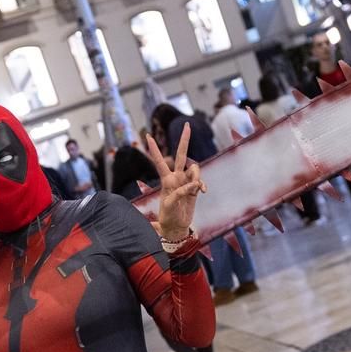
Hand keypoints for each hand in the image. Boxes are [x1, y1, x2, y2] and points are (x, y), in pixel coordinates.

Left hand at [143, 122, 205, 241]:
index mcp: (165, 180)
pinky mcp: (194, 188)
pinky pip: (200, 180)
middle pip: (180, 155)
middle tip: (187, 124)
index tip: (147, 136)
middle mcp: (176, 178)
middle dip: (184, 140)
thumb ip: (181, 193)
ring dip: (197, 175)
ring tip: (196, 188)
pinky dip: (202, 185)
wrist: (176, 227)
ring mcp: (186, 182)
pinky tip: (203, 192)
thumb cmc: (167, 217)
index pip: (159, 162)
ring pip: (195, 167)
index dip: (154, 149)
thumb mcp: (169, 205)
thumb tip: (194, 185)